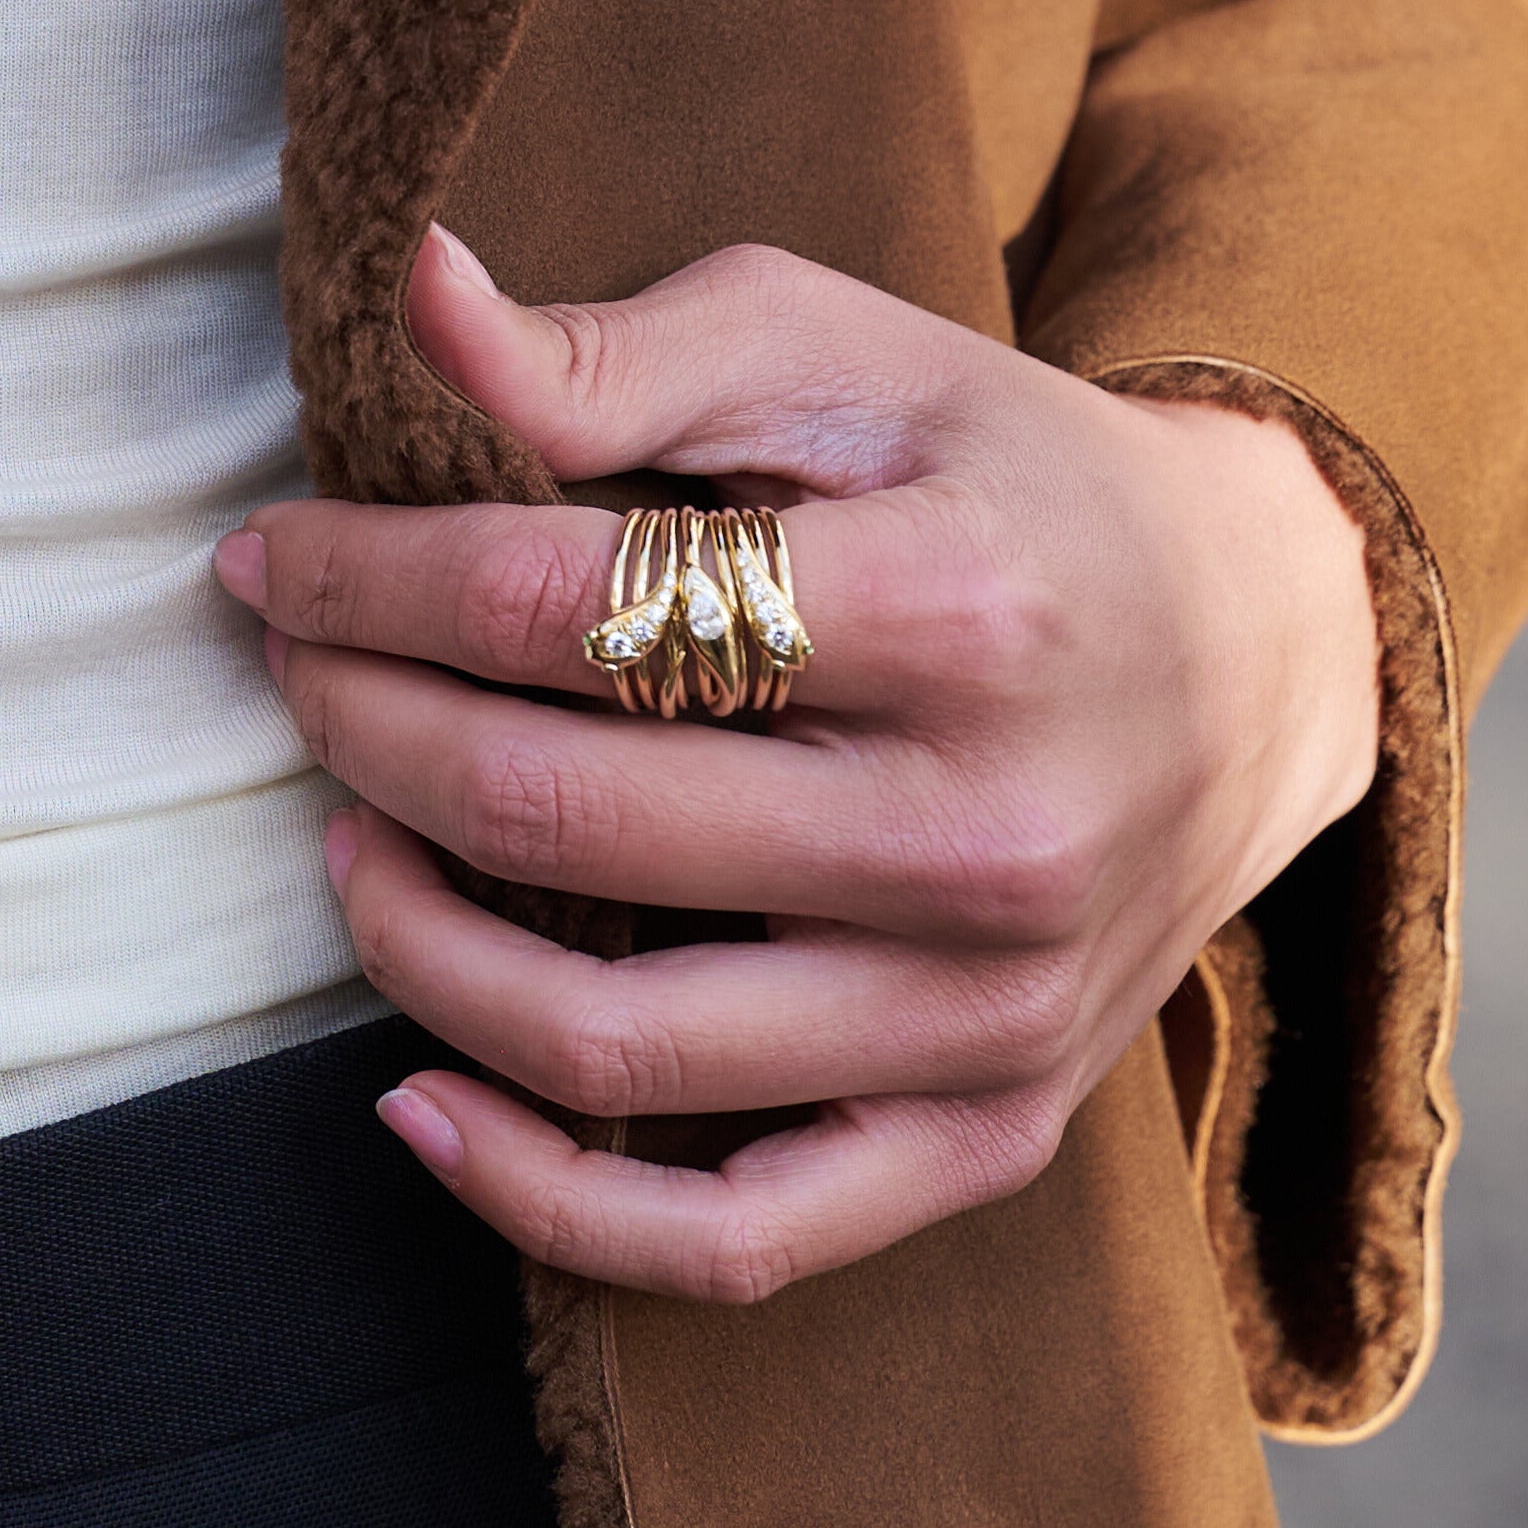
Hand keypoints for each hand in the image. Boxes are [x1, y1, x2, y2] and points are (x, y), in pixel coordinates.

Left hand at [214, 230, 1381, 1304]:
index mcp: (951, 610)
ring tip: (342, 833)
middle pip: (557, 815)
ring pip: (612, 1045)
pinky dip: (548, 1198)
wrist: (1261, 644)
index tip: (267, 559)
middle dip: (359, 729)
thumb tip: (410, 291)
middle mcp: (983, 836)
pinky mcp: (992, 1132)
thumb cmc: (994, 466)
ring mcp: (991, 1014)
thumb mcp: (826, 348)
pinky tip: (415, 1102)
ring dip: (410, 942)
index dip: (363, 580)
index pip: (560, 608)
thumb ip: (607, 351)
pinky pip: (739, 1236)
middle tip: (293, 670)